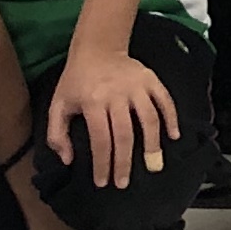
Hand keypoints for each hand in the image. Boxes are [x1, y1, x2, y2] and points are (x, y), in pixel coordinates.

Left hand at [46, 48, 179, 191]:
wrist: (97, 47)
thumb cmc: (77, 80)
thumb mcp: (58, 104)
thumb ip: (57, 134)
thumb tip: (68, 160)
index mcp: (92, 101)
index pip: (100, 139)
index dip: (102, 163)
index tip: (103, 182)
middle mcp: (116, 94)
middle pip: (124, 134)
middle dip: (124, 161)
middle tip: (124, 182)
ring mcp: (136, 86)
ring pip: (148, 119)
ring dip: (152, 145)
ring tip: (153, 166)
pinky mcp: (150, 79)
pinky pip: (165, 100)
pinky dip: (171, 117)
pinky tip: (173, 135)